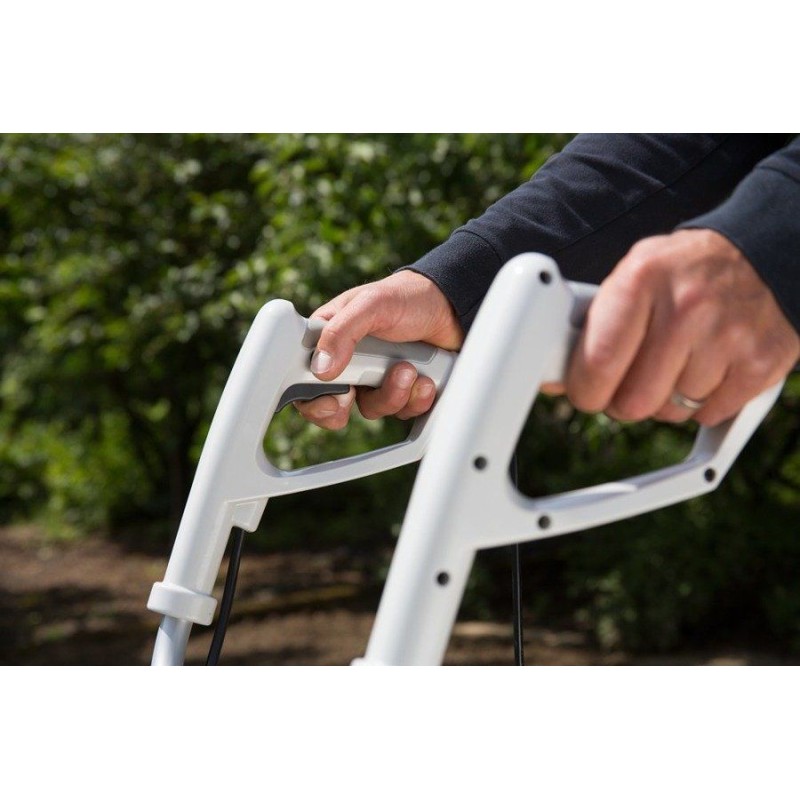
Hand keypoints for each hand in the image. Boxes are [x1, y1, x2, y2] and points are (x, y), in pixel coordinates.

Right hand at [294, 270, 462, 429]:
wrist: (453, 307)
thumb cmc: (408, 296)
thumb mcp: (371, 304)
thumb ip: (342, 331)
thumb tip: (321, 368)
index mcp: (329, 338)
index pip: (303, 377)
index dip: (312, 397)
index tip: (333, 399)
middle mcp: (348, 362)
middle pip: (333, 403)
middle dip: (352, 404)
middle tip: (359, 393)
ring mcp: (375, 379)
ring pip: (373, 409)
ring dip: (393, 394)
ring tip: (409, 369)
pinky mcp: (402, 390)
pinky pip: (402, 411)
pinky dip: (416, 399)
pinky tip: (426, 379)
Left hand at [563, 229, 799, 425]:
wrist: (763, 254)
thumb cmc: (682, 272)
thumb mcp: (633, 276)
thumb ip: (593, 325)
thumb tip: (554, 379)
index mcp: (641, 280)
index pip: (598, 363)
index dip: (584, 391)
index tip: (584, 392)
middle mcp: (686, 307)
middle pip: (632, 402)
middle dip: (622, 402)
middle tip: (628, 381)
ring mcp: (727, 337)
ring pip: (669, 413)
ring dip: (664, 401)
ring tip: (675, 362)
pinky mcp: (760, 364)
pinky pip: (707, 415)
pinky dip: (701, 403)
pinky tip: (705, 368)